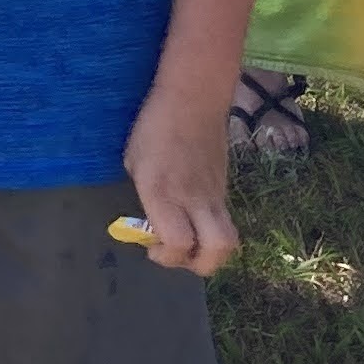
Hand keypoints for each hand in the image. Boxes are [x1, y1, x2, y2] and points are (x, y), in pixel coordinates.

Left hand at [121, 75, 237, 274]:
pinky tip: (192, 218)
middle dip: (198, 265)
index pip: (178, 242)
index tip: (150, 246)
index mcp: (163, 191)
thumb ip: (146, 198)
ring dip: (209, 252)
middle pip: (216, 251)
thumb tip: (153, 225)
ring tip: (188, 242)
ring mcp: (214, 194)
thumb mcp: (135, 162)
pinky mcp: (225, 188)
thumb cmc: (153, 126)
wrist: (194, 98)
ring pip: (228, 240)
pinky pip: (223, 221)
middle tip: (177, 254)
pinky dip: (210, 230)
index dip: (166, 257)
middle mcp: (193, 198)